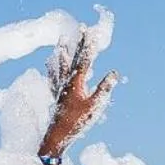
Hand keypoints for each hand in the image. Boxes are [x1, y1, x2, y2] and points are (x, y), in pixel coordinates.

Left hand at [39, 28, 118, 159]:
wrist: (57, 136)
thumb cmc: (77, 122)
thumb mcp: (95, 106)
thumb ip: (104, 88)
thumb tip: (114, 73)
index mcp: (76, 82)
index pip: (84, 59)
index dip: (89, 45)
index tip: (91, 31)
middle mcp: (66, 81)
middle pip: (73, 57)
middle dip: (78, 43)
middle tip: (81, 28)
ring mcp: (59, 87)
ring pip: (60, 65)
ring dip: (62, 51)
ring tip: (62, 40)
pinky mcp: (56, 95)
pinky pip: (53, 77)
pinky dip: (52, 68)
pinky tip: (50, 64)